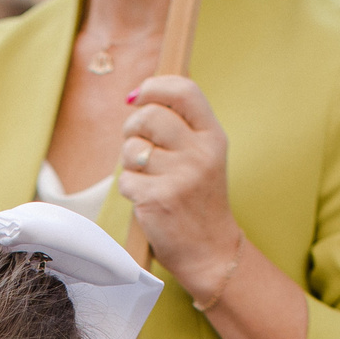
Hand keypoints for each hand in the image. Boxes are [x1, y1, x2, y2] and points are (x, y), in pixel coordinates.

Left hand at [119, 77, 239, 293]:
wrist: (210, 251)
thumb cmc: (199, 200)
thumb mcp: (204, 156)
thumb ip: (180, 125)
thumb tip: (138, 95)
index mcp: (213, 137)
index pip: (185, 90)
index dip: (155, 86)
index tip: (140, 96)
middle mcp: (200, 153)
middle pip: (149, 115)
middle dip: (133, 128)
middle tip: (138, 147)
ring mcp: (180, 176)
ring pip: (131, 149)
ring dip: (130, 163)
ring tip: (148, 178)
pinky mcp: (158, 199)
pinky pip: (125, 180)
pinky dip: (130, 190)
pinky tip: (148, 201)